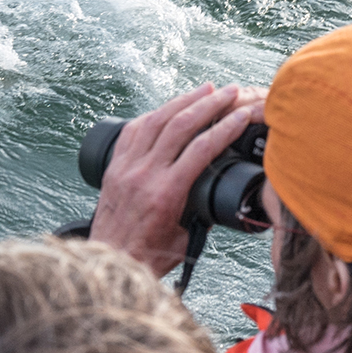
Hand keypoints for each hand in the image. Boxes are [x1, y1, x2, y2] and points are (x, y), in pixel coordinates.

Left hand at [86, 83, 264, 276]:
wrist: (108, 263)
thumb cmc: (149, 257)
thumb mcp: (187, 238)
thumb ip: (205, 212)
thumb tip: (224, 190)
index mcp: (165, 194)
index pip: (201, 148)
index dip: (225, 127)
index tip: (242, 115)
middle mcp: (143, 175)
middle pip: (180, 125)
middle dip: (209, 103)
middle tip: (229, 91)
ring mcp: (125, 167)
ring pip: (156, 120)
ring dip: (183, 100)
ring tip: (205, 89)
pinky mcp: (113, 166)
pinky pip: (134, 130)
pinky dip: (155, 113)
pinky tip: (170, 106)